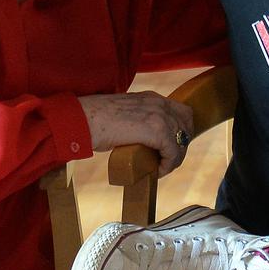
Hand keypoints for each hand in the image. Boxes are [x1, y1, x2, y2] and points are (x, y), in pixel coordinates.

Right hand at [78, 92, 195, 176]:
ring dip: (174, 158)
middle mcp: (159, 103)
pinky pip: (173, 152)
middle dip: (181, 144)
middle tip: (168, 160)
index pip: (182, 111)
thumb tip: (140, 138)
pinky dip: (167, 165)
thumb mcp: (122, 114)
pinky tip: (157, 171)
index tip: (173, 145)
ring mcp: (159, 115)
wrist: (81, 119)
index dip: (182, 130)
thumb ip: (135, 120)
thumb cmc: (93, 119)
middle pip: (187, 125)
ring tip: (161, 168)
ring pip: (182, 141)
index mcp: (151, 97)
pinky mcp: (156, 131)